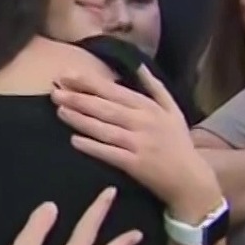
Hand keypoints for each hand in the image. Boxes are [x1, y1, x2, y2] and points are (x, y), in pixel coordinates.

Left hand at [52, 65, 222, 221]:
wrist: (190, 179)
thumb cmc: (178, 143)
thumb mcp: (172, 110)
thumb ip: (154, 87)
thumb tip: (139, 65)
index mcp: (149, 107)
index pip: (113, 91)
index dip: (89, 82)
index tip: (66, 74)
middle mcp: (143, 122)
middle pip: (105, 108)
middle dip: (78, 98)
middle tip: (55, 91)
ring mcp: (139, 143)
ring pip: (105, 128)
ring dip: (81, 119)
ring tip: (60, 111)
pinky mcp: (135, 164)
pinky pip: (110, 154)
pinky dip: (93, 147)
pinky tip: (74, 141)